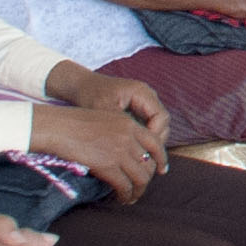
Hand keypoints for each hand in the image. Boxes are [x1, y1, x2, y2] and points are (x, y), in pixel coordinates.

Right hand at [30, 101, 164, 200]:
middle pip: (149, 163)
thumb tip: (128, 149)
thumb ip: (121, 131)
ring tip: (131, 198)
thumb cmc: (74, 123)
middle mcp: (129, 137)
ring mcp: (120, 151)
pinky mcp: (108, 165)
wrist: (59, 127)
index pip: (156, 143)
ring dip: (137, 191)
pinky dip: (125, 195)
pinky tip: (121, 199)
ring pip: (140, 177)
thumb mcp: (105, 118)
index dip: (161, 159)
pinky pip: (125, 185)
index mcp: (130, 123)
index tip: (162, 170)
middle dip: (147, 179)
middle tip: (140, 188)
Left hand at [50, 65, 172, 147]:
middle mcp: (148, 96)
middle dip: (156, 142)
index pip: (161, 117)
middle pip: (163, 122)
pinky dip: (144, 138)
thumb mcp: (104, 110)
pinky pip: (149, 125)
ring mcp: (145, 103)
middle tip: (145, 159)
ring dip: (151, 142)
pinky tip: (136, 152)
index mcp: (142, 92)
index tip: (143, 150)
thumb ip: (120, 126)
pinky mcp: (139, 109)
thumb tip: (132, 147)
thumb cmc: (91, 95)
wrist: (82, 85)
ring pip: (158, 125)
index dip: (156, 135)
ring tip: (142, 158)